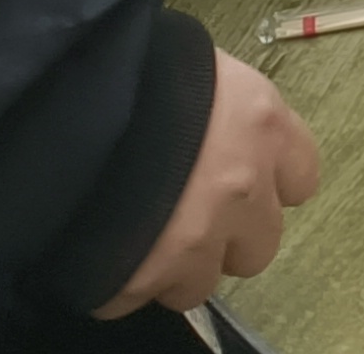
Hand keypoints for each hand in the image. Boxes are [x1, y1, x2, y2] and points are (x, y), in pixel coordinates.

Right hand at [92, 49, 318, 316]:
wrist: (62, 97)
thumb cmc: (132, 65)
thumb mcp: (194, 69)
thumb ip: (220, 112)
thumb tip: (212, 131)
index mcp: (264, 127)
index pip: (301, 180)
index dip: (267, 186)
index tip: (236, 182)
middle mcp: (243, 190)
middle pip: (258, 247)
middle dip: (223, 240)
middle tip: (179, 217)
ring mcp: (195, 240)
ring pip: (197, 284)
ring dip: (170, 269)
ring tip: (130, 236)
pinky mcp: (141, 277)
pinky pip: (133, 298)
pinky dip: (116, 283)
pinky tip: (95, 250)